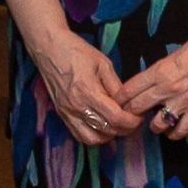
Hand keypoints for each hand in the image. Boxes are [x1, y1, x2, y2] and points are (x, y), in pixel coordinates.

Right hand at [26, 27, 136, 146]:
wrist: (49, 48)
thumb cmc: (76, 51)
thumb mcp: (103, 64)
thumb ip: (116, 86)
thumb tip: (127, 103)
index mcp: (89, 92)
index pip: (115, 118)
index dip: (131, 121)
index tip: (138, 118)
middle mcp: (77, 106)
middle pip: (106, 130)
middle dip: (124, 129)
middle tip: (132, 122)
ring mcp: (67, 112)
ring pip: (91, 138)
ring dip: (108, 136)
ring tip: (118, 126)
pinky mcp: (62, 114)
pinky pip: (78, 135)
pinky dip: (93, 136)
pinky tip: (101, 128)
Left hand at [113, 11, 187, 135]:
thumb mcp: (173, 55)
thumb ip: (159, 72)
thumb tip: (147, 85)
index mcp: (159, 71)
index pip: (129, 90)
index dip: (120, 99)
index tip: (117, 102)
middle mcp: (168, 88)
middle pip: (137, 108)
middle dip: (130, 113)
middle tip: (129, 116)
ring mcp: (183, 101)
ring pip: (156, 124)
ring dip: (153, 125)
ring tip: (154, 122)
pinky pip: (180, 131)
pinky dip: (173, 133)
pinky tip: (172, 129)